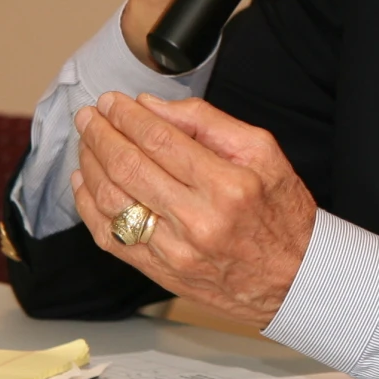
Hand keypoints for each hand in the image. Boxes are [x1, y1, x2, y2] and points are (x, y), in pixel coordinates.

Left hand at [71, 93, 315, 329]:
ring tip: (87, 142)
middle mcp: (198, 219)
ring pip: (111, 199)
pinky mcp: (158, 270)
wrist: (293, 277)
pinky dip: (87, 205)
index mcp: (228, 185)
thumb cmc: (281, 212)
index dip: (127, 116)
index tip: (112, 101)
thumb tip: (152, 107)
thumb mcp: (264, 154)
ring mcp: (173, 250)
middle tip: (89, 115)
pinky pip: (108, 235)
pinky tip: (84, 181)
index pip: (160, 140)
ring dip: (90, 164)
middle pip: (128, 167)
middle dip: (100, 134)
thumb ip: (209, 123)